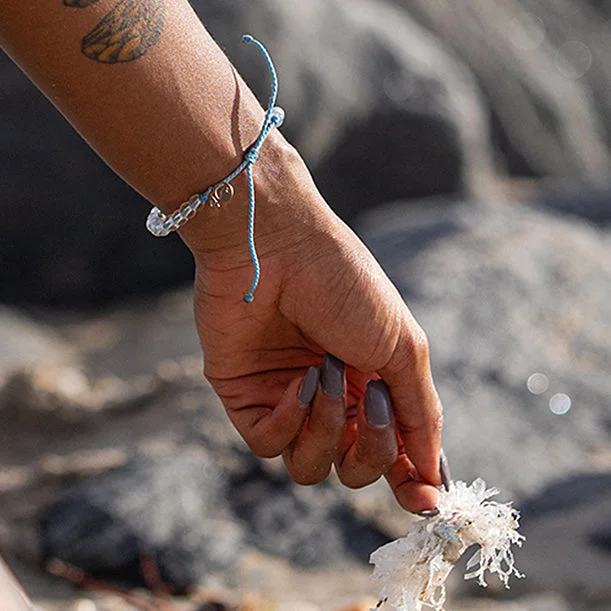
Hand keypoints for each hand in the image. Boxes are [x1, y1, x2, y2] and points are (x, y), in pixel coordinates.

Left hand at [189, 148, 443, 511]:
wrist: (278, 246)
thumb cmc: (347, 287)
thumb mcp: (402, 347)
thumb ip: (421, 413)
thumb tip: (435, 474)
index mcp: (373, 387)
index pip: (392, 453)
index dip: (410, 482)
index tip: (428, 503)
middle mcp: (331, 400)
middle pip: (355, 470)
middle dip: (371, 449)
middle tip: (371, 397)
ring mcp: (287, 401)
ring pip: (309, 467)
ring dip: (327, 427)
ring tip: (324, 371)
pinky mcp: (246, 398)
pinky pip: (268, 445)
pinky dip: (288, 419)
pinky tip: (296, 379)